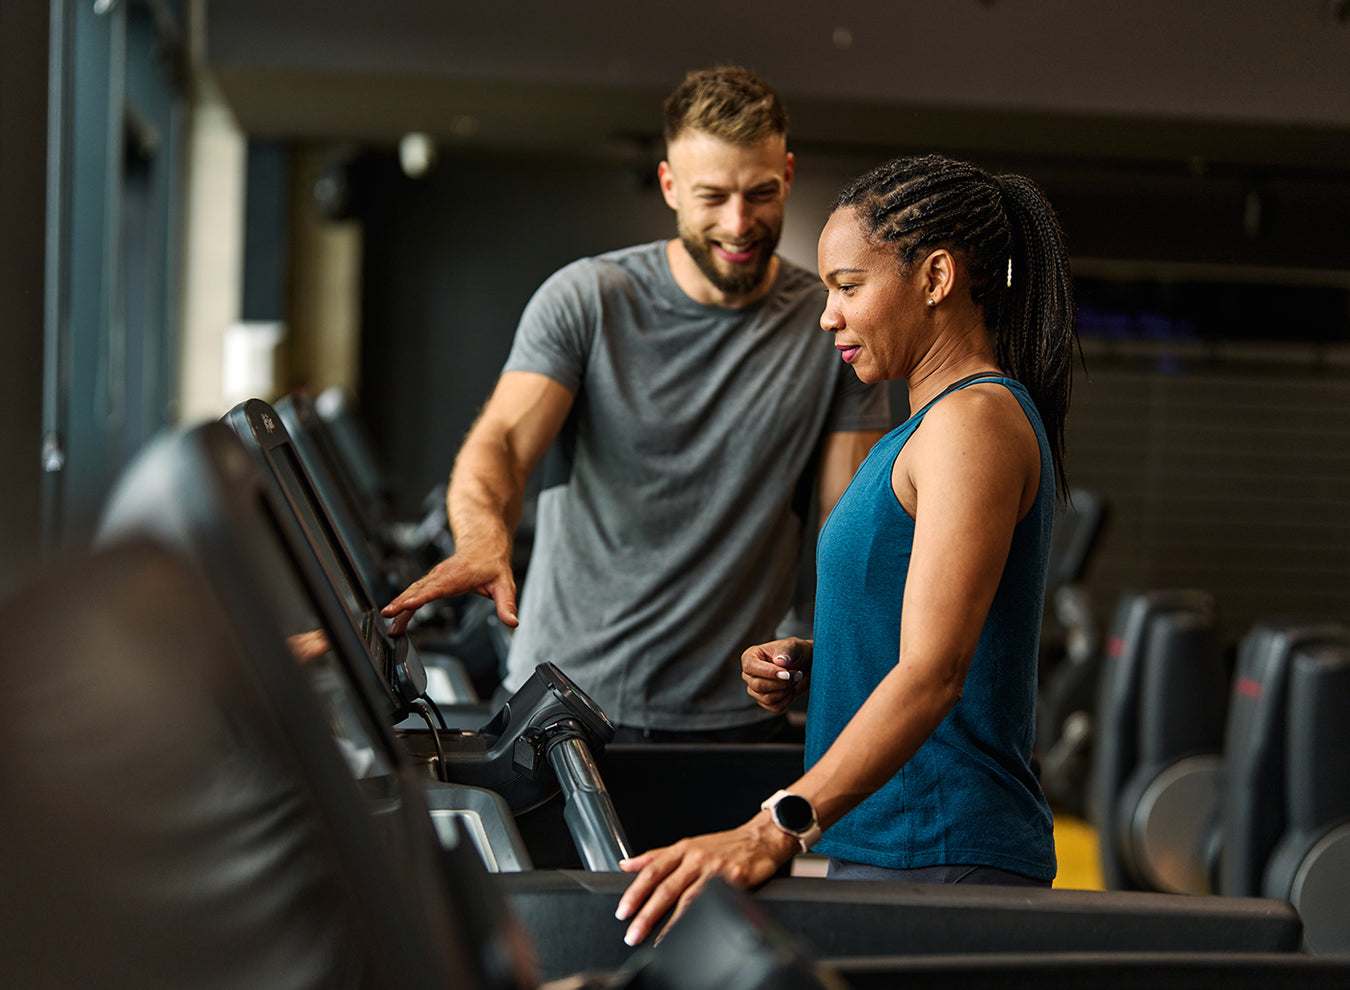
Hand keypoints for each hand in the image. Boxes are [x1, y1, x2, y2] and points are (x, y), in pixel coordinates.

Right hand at [381, 545, 518, 635]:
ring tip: (388, 621)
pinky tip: (396, 614)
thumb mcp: (505, 584)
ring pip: (412, 590)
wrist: (484, 541)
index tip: (406, 605)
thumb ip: (507, 604)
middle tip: (388, 617)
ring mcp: (435, 576)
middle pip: (418, 590)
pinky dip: (403, 601)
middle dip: (401, 603)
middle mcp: (442, 575)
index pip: (437, 588)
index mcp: (458, 576)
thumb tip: (512, 621)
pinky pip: (414, 590)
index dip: (421, 597)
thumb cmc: (493, 563)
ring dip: (398, 604)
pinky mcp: (431, 579)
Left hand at [615, 817, 796, 945]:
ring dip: (670, 924)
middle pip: (667, 888)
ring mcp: (716, 870)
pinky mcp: (735, 881)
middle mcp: (697, 858)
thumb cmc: (724, 846)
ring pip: (688, 899)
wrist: (760, 840)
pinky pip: (714, 904)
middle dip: (647, 914)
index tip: (622, 911)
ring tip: (656, 941)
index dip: (635, 892)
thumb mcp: (688, 845)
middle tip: (632, 933)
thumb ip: (656, 857)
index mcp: (683, 850)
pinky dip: (701, 919)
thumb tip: (627, 864)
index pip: (652, 871)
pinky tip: (693, 933)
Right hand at [742, 638, 810, 712]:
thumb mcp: (792, 646)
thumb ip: (786, 651)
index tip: (786, 673)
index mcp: (750, 657)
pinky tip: (793, 688)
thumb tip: (780, 661)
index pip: (749, 666)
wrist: (805, 663)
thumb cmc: (795, 652)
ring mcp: (755, 690)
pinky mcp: (765, 702)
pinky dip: (788, 699)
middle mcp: (749, 675)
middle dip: (781, 682)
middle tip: (797, 674)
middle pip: (758, 685)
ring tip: (796, 679)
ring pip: (767, 698)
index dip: (768, 672)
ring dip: (787, 690)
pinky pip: (775, 707)